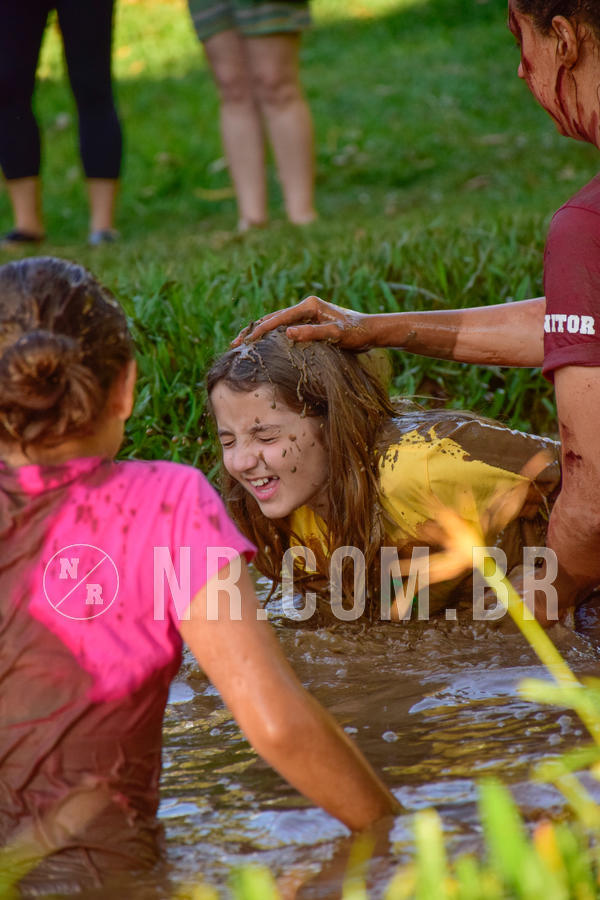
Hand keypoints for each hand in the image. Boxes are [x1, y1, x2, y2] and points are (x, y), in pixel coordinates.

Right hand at [232, 295, 374, 349]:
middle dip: (253, 331)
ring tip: (242, 344)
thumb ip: (312, 333)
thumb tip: (288, 333)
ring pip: (276, 322)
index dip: (260, 330)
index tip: (245, 342)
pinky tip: (263, 344)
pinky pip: (285, 327)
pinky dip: (271, 335)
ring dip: (259, 332)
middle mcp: (306, 306)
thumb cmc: (356, 334)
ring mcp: (307, 313)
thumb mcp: (336, 335)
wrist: (371, 331)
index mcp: (309, 306)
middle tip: (234, 344)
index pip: (278, 319)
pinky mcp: (309, 321)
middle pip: (272, 318)